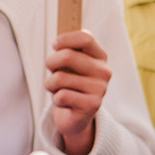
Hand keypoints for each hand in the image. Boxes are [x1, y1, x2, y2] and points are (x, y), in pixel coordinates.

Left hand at [46, 30, 110, 154]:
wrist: (75, 116)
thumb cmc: (69, 84)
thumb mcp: (69, 64)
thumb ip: (67, 50)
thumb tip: (58, 44)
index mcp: (100, 56)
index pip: (85, 38)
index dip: (65, 39)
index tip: (54, 45)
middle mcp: (104, 71)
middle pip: (68, 56)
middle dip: (51, 62)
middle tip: (51, 71)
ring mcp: (100, 89)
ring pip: (60, 78)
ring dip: (50, 84)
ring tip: (56, 89)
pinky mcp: (93, 105)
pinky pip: (62, 96)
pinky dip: (56, 100)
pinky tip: (64, 102)